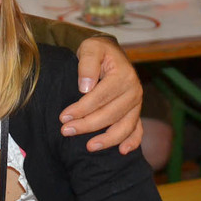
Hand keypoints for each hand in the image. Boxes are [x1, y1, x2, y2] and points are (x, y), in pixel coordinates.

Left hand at [61, 37, 142, 153]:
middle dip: (87, 125)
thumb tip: (85, 86)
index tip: (63, 117)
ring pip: (124, 126)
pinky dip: (132, 141)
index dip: (81, 108)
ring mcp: (136, 103)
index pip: (100, 97)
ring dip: (107, 139)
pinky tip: (123, 152)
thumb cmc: (97, 51)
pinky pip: (137, 129)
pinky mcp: (135, 111)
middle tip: (66, 131)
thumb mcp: (90, 48)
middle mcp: (134, 91)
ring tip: (89, 147)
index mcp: (123, 76)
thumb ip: (87, 64)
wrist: (110, 53)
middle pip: (110, 114)